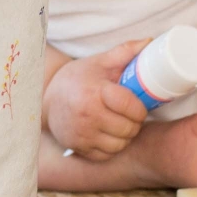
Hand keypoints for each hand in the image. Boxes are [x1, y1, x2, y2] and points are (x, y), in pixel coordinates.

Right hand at [43, 39, 150, 160]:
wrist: (46, 98)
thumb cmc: (77, 79)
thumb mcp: (99, 62)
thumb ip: (125, 52)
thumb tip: (150, 41)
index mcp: (95, 92)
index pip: (130, 106)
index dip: (140, 108)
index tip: (139, 105)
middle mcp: (87, 115)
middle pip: (128, 129)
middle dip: (135, 123)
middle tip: (132, 115)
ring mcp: (82, 134)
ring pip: (120, 144)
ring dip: (126, 137)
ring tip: (123, 125)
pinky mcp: (78, 148)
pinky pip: (106, 155)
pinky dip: (112, 147)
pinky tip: (110, 134)